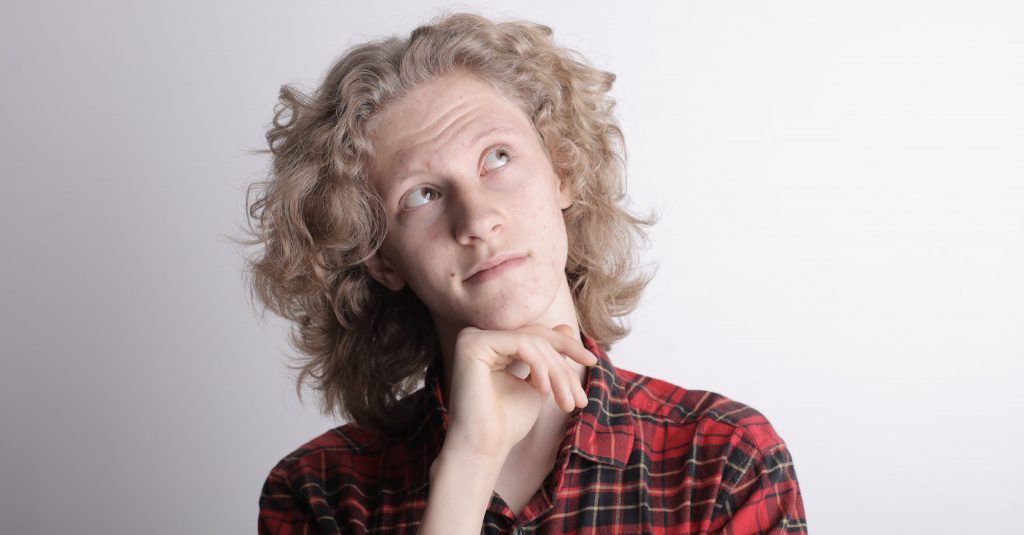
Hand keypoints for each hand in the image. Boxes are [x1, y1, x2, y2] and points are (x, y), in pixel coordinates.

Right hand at [442, 324, 597, 462]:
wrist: (483, 449)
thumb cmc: (506, 424)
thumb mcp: (538, 384)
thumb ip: (549, 358)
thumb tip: (567, 326)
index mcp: (491, 345)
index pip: (536, 336)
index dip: (566, 346)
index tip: (592, 362)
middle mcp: (477, 337)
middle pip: (536, 336)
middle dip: (564, 365)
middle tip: (580, 398)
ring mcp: (472, 338)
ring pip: (532, 341)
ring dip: (556, 371)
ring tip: (565, 402)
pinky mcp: (472, 344)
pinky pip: (521, 344)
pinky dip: (539, 365)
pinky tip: (543, 389)